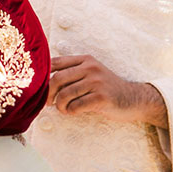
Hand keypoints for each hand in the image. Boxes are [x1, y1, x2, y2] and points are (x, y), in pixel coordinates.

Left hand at [47, 55, 168, 125]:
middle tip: (48, 103)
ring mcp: (98, 82)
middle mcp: (91, 68)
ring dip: (60, 106)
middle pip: (57, 79)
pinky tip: (74, 111)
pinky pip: (76, 106)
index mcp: (85, 60)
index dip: (42, 76)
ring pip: (65, 94)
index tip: (38, 88)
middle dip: (48, 94)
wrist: (133, 99)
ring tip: (64, 109)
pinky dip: (70, 111)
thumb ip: (70, 74)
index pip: (55, 63)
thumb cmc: (105, 89)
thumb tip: (41, 82)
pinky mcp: (102, 97)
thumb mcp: (89, 74)